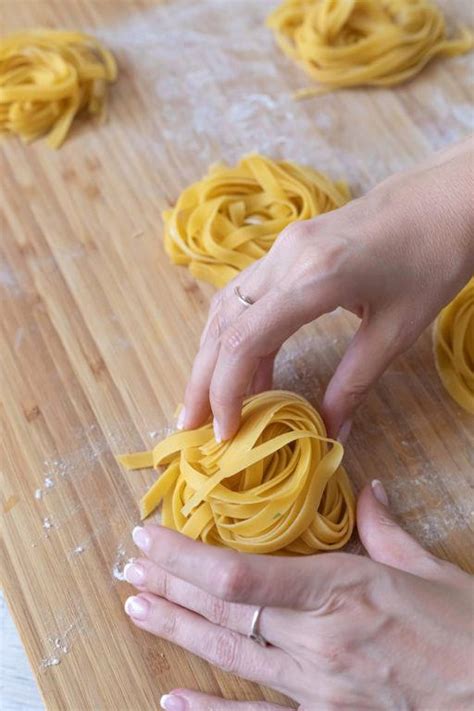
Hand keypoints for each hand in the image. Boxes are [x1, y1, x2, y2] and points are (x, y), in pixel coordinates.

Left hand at [124, 481, 473, 710]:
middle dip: (170, 585)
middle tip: (130, 567)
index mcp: (342, 590)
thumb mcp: (428, 568)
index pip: (242, 575)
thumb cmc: (465, 630)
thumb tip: (366, 488)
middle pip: (224, 611)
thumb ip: (383, 526)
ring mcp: (317, 687)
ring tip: (137, 608)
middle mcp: (319, 640)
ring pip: (230, 654)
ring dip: (177, 629)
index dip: (187, 556)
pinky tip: (172, 702)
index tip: (153, 535)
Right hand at [179, 137, 473, 440]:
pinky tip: (239, 362)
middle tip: (188, 426)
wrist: (445, 197)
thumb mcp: (397, 330)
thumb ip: (355, 383)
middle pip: (222, 324)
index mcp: (314, 278)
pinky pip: (245, 292)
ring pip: (227, 306)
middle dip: (202, 379)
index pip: (245, 341)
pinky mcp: (287, 245)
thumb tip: (330, 432)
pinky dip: (234, 331)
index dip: (226, 392)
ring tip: (206, 401)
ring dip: (210, 355)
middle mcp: (285, 257)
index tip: (223, 433)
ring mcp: (282, 246)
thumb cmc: (434, 258)